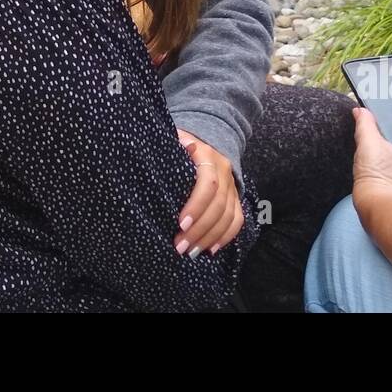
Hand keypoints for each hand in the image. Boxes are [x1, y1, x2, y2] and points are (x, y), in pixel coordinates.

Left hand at [173, 129, 242, 257]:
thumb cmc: (179, 144)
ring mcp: (232, 185)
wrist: (206, 139)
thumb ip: (169, 149)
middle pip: (218, 204)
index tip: (180, 223)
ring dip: (210, 237)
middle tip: (180, 246)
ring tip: (191, 251)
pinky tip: (211, 249)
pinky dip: (226, 236)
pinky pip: (237, 220)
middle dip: (199, 228)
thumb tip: (155, 155)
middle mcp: (223, 170)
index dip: (196, 205)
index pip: (208, 183)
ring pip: (228, 215)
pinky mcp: (235, 197)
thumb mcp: (172, 141)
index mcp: (207, 154)